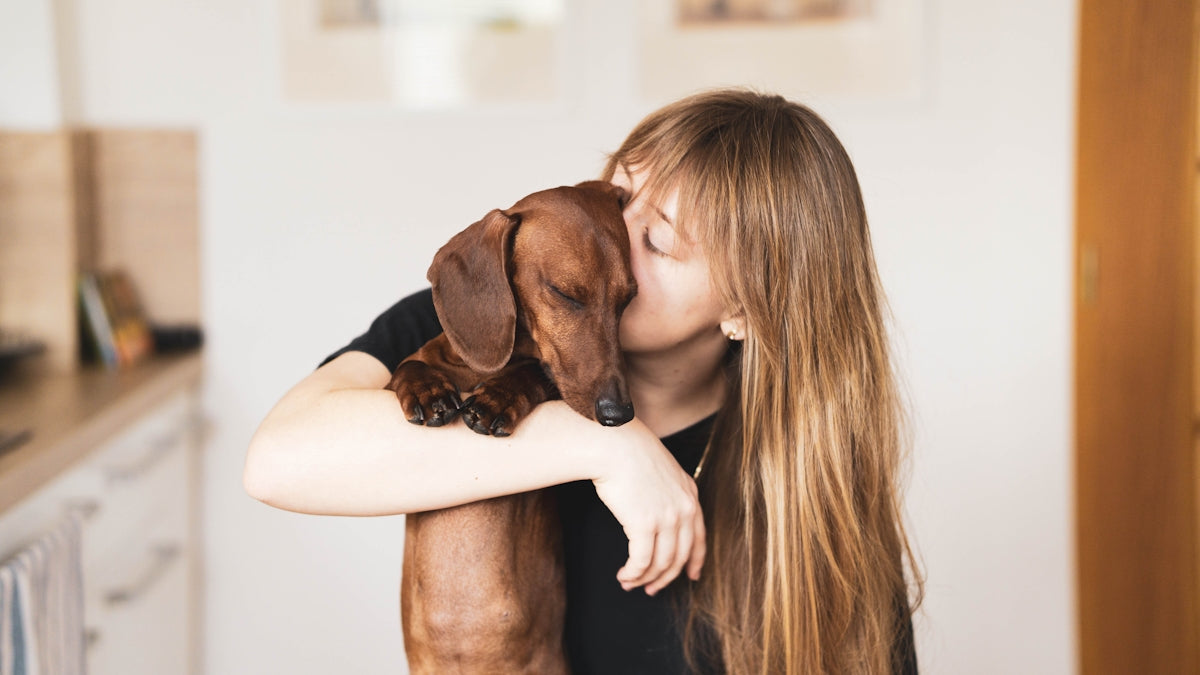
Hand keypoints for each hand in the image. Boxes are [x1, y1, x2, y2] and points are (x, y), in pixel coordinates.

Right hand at [590, 418, 706, 595]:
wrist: (615, 446)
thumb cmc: (630, 454)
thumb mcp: (663, 472)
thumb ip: (668, 494)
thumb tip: (658, 519)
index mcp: (690, 496)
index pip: (699, 538)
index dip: (695, 561)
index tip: (690, 576)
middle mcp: (684, 509)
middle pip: (680, 556)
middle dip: (665, 578)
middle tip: (651, 589)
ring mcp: (667, 518)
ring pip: (661, 563)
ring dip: (644, 578)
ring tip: (630, 583)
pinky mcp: (645, 525)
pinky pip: (641, 561)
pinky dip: (633, 573)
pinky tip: (624, 575)